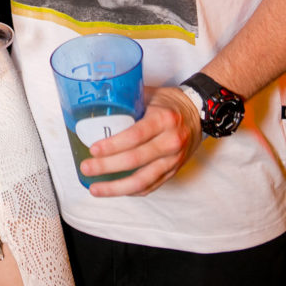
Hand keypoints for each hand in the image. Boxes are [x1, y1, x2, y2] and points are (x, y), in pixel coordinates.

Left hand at [80, 86, 201, 196]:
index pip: (135, 135)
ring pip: (143, 180)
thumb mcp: (149, 95)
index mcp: (163, 119)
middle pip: (135, 160)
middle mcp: (171, 141)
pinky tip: (116, 190)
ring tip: (96, 189)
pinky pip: (152, 186)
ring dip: (117, 187)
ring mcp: (174, 159)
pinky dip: (132, 190)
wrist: (199, 112)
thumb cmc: (168, 102)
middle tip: (86, 168)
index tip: (93, 149)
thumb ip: (127, 101)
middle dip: (107, 167)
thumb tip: (95, 107)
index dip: (113, 145)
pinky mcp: (174, 171)